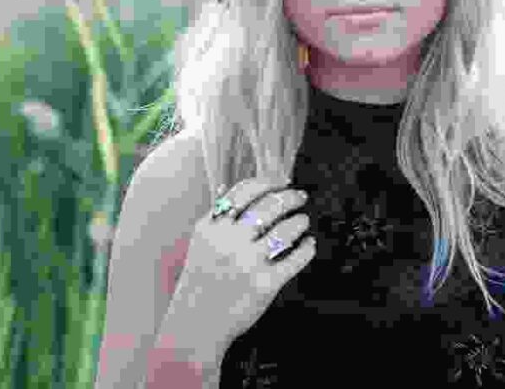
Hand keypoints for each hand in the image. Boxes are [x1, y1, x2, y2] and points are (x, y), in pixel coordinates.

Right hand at [174, 177, 314, 348]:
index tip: (282, 181)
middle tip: (300, 196)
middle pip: (269, 206)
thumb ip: (215, 216)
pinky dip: (306, 249)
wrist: (196, 323)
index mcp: (212, 227)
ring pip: (285, 230)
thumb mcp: (200, 243)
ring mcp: (248, 262)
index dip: (268, 182)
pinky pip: (295, 259)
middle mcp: (230, 241)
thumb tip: (226, 188)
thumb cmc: (201, 281)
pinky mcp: (265, 284)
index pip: (245, 192)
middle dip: (290, 197)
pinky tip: (308, 245)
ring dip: (299, 222)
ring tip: (302, 221)